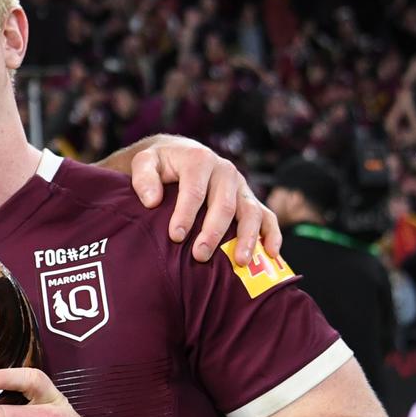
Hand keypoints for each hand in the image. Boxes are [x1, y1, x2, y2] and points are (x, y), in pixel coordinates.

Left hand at [130, 135, 279, 264]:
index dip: (185, 215)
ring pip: (251, 212)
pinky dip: (272, 235)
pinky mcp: (249, 199)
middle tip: (200, 256)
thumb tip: (152, 201)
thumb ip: (143, 178)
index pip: (194, 191)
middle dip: (213, 233)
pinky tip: (271, 254)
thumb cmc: (159, 164)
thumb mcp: (144, 162)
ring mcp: (240, 186)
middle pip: (224, 205)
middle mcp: (224, 171)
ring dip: (247, 238)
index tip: (175, 237)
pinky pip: (267, 216)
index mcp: (199, 160)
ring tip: (240, 262)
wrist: (178, 154)